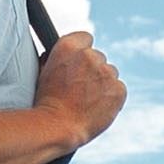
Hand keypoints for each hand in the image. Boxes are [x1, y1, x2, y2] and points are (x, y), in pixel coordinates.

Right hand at [37, 31, 125, 151]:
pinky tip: (98, 106)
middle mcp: (90, 56)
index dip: (82, 51)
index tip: (79, 62)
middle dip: (92, 69)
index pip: (85, 38)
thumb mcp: (44, 70)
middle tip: (81, 86)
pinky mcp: (119, 89)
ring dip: (103, 82)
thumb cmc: (47, 101)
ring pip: (110, 73)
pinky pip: (119, 88)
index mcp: (69, 46)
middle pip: (98, 57)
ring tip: (88, 99)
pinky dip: (112, 96)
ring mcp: (106, 72)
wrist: (57, 126)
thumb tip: (62, 54)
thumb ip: (58, 57)